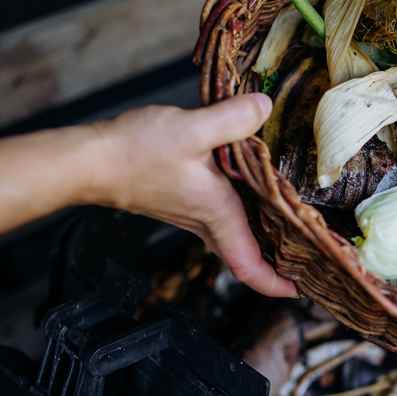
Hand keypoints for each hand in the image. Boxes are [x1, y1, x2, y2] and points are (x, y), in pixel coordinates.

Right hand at [90, 95, 296, 297]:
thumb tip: (264, 108)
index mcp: (218, 214)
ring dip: (260, 235)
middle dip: (278, 260)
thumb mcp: (192, 129)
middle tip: (307, 256)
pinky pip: (219, 216)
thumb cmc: (134, 154)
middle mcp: (206, 220)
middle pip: (248, 255)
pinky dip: (240, 212)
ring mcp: (191, 214)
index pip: (251, 267)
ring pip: (234, 235)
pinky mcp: (180, 200)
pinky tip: (250, 187)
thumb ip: (233, 119)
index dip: (277, 284)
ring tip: (289, 222)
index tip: (301, 288)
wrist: (89, 161)